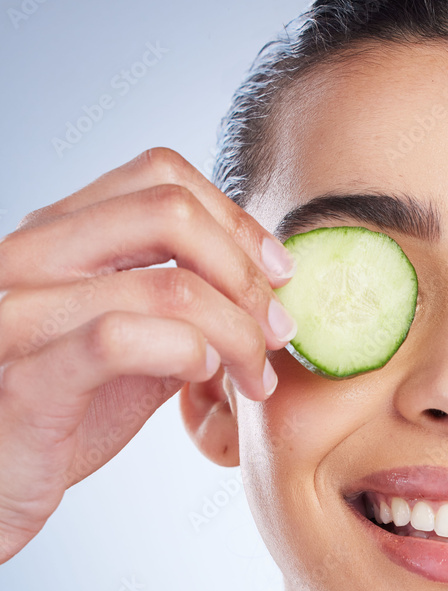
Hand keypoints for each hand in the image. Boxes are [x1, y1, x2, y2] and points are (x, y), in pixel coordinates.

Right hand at [0, 146, 296, 563]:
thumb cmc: (65, 415)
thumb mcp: (132, 344)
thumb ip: (180, 307)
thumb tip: (263, 286)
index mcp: (58, 235)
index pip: (161, 175)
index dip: (237, 221)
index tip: (279, 275)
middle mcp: (31, 255)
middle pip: (170, 210)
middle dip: (247, 273)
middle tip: (277, 329)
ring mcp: (23, 311)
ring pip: (167, 283)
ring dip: (238, 333)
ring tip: (254, 378)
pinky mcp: (29, 376)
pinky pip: (122, 338)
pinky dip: (188, 354)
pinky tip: (202, 378)